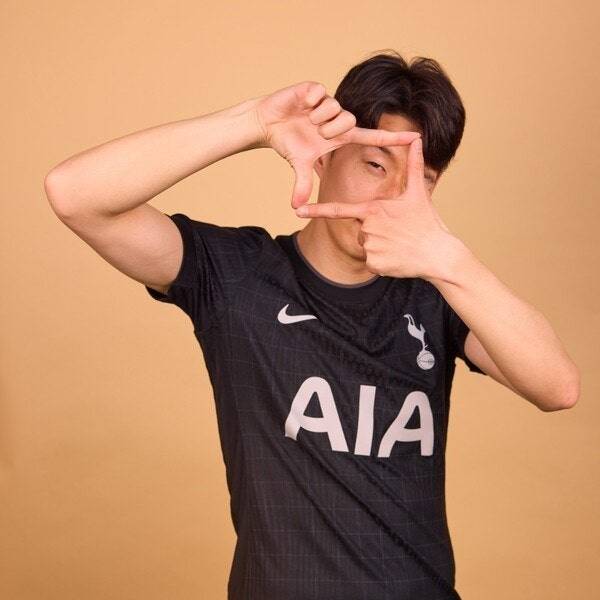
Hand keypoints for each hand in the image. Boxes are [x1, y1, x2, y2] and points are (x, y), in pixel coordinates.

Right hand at [251, 80, 420, 207]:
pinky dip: (309, 101)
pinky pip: (320, 94)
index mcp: (341, 136)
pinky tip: (301, 104)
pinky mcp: (314, 89)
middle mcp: (338, 118)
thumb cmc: (288, 142)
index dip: (394, 139)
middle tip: (316, 132)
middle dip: (331, 130)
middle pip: (350, 121)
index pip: (373, 137)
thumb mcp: (298, 164)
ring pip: (335, 108)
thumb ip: (302, 184)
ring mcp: (326, 103)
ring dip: (318, 118)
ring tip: (306, 119)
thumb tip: (295, 207)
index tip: (416, 138)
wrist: (268, 122)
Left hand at [294, 137, 461, 280]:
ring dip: (380, 247)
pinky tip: (397, 258)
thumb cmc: (427, 223)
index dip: (316, 210)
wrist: (438, 254)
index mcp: (373, 209)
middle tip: (398, 233)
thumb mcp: (419, 193)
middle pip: (361, 230)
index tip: (297, 210)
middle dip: (376, 232)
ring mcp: (370, 246)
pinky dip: (383, 262)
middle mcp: (368, 227)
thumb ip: (413, 166)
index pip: (339, 209)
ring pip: (366, 246)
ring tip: (399, 245)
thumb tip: (416, 139)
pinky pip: (371, 262)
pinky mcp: (374, 264)